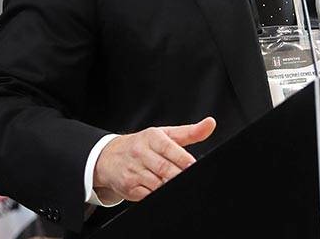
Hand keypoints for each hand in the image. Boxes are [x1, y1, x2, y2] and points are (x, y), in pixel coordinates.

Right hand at [92, 117, 216, 202]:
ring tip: (178, 185)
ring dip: (169, 187)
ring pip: (157, 184)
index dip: (183, 159)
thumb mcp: (164, 134)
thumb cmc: (142, 145)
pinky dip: (157, 195)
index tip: (193, 166)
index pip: (170, 149)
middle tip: (191, 179)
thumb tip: (210, 124)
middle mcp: (140, 153)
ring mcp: (133, 171)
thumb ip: (189, 132)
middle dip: (179, 176)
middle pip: (165, 169)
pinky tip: (164, 192)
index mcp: (152, 137)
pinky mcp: (128, 187)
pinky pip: (147, 195)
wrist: (109, 157)